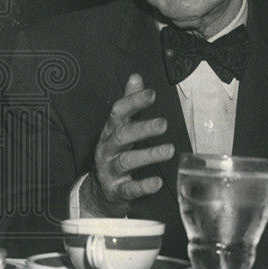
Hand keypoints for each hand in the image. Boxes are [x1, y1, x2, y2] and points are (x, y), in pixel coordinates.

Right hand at [92, 74, 174, 211]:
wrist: (98, 191)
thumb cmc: (114, 154)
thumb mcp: (118, 128)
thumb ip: (128, 104)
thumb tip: (135, 77)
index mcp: (109, 132)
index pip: (118, 113)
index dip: (133, 102)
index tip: (151, 94)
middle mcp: (107, 149)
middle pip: (122, 136)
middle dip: (142, 129)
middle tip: (163, 123)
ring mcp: (110, 170)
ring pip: (126, 161)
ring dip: (148, 155)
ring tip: (169, 150)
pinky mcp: (116, 191)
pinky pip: (129, 189)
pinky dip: (143, 186)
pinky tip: (157, 182)